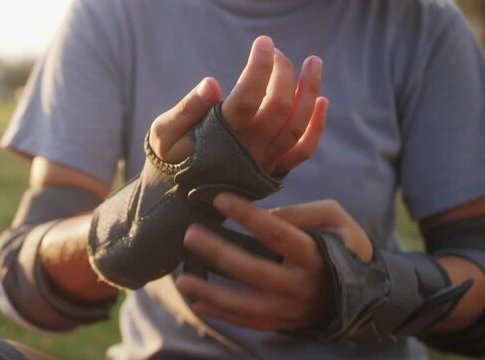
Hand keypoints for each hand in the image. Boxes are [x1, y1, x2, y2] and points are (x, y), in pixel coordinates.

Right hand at [149, 35, 328, 173]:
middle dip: (283, 72)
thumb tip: (212, 83)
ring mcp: (264, 162)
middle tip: (277, 52)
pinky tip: (323, 101)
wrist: (179, 199)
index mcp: (220, 137)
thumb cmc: (170, 159)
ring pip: (297, 126)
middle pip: (279, 106)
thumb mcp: (165, 134)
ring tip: (315, 63)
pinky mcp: (272, 171)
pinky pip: (302, 150)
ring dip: (310, 91)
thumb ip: (187, 109)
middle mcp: (248, 150)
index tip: (263, 43)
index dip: (259, 67)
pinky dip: (316, 126)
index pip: (247, 97)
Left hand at [175, 194, 372, 330]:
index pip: (276, 233)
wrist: (366, 294)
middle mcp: (301, 285)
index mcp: (314, 254)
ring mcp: (291, 309)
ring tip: (182, 279)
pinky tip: (198, 303)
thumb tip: (266, 215)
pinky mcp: (283, 322)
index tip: (219, 199)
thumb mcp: (335, 218)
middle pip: (253, 271)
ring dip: (211, 293)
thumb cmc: (345, 245)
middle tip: (190, 235)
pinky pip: (248, 322)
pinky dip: (222, 314)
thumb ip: (303, 213)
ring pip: (245, 305)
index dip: (247, 216)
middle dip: (218, 253)